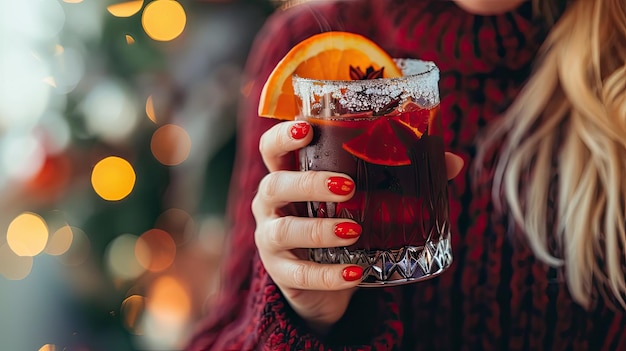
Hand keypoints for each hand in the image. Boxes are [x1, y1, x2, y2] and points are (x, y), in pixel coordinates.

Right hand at [252, 121, 463, 335]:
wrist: (325, 281)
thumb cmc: (342, 222)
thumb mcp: (363, 198)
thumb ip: (402, 176)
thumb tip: (452, 161)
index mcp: (289, 175)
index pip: (271, 149)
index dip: (284, 136)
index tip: (308, 128)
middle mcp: (271, 204)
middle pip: (274, 184)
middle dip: (309, 183)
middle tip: (347, 186)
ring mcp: (272, 239)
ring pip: (283, 229)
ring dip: (319, 229)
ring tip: (353, 231)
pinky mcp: (282, 274)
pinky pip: (299, 274)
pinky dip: (328, 275)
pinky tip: (355, 274)